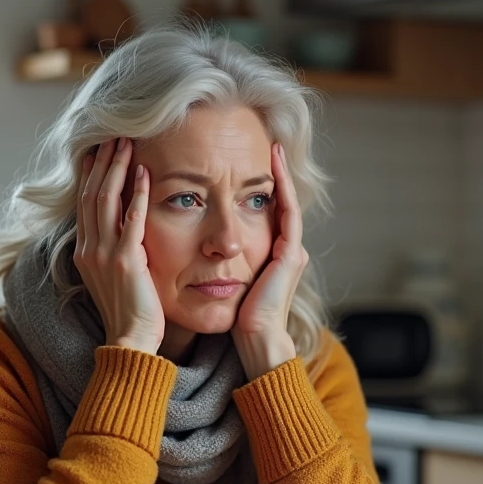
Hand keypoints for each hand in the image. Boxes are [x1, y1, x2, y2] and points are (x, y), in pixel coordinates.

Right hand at [73, 137, 163, 354]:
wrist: (130, 342)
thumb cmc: (129, 314)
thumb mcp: (114, 278)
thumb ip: (115, 252)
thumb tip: (126, 232)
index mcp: (84, 253)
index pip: (85, 204)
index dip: (91, 175)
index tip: (99, 152)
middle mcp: (88, 250)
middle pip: (91, 194)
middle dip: (102, 163)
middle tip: (114, 136)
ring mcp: (104, 255)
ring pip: (105, 200)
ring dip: (116, 168)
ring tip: (127, 144)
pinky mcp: (125, 261)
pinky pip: (130, 219)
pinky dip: (137, 194)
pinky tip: (144, 173)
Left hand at [232, 143, 304, 378]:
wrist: (254, 340)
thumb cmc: (235, 318)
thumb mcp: (224, 281)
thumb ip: (217, 261)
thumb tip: (191, 245)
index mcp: (270, 256)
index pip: (266, 213)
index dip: (258, 187)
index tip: (247, 162)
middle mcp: (285, 250)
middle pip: (278, 204)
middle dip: (273, 174)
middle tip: (266, 143)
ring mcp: (291, 251)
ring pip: (286, 203)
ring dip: (280, 175)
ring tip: (273, 147)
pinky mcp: (290, 254)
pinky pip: (288, 213)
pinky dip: (282, 189)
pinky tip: (273, 168)